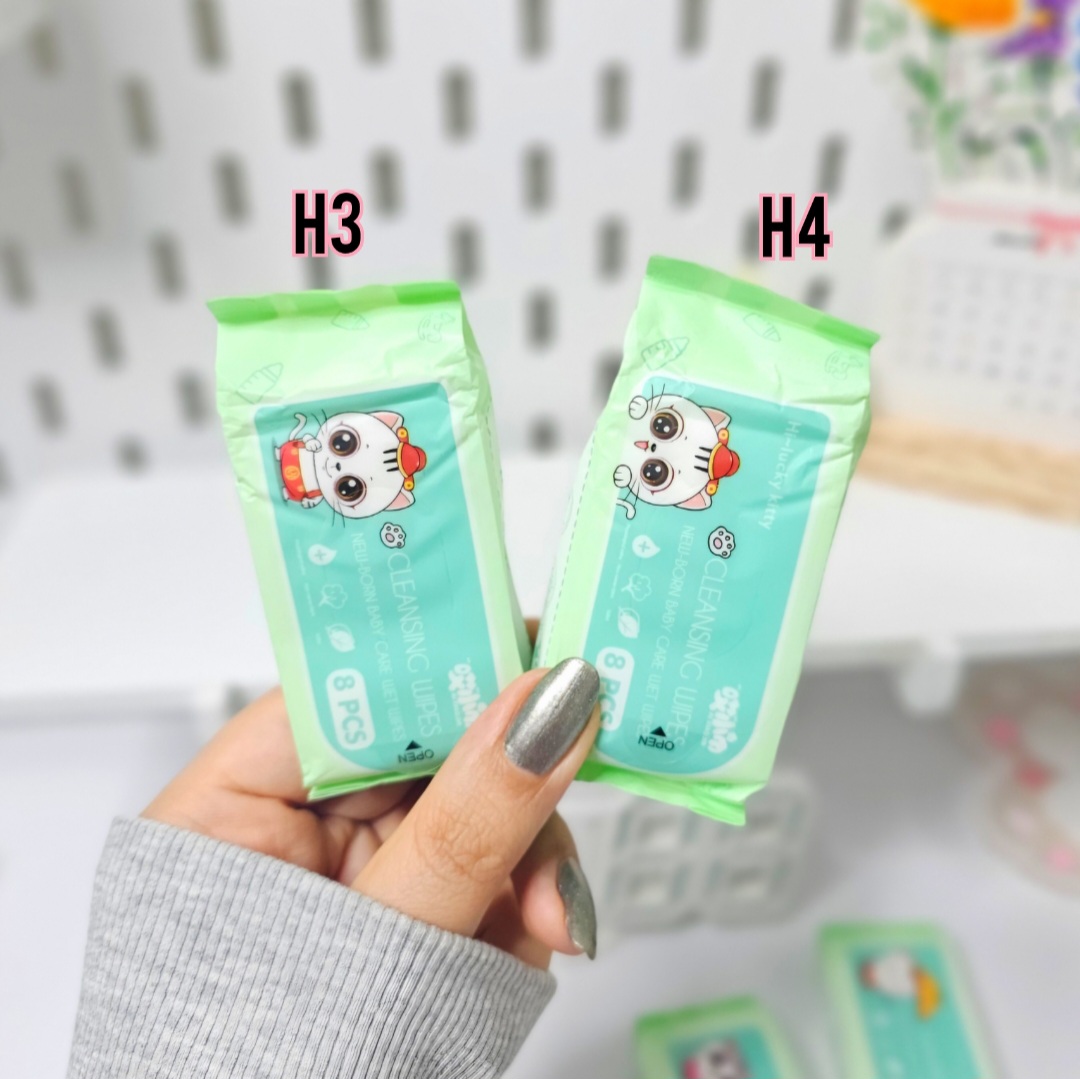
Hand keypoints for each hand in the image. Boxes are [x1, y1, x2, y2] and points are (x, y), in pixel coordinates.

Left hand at [144, 656, 600, 968]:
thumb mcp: (379, 951)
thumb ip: (468, 826)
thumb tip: (548, 705)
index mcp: (230, 806)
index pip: (349, 688)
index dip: (448, 656)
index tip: (541, 641)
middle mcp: (289, 825)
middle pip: (426, 745)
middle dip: (512, 782)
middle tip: (583, 777)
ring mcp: (348, 869)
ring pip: (467, 809)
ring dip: (526, 856)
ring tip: (544, 922)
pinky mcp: (397, 908)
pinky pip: (476, 870)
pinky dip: (516, 901)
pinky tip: (526, 937)